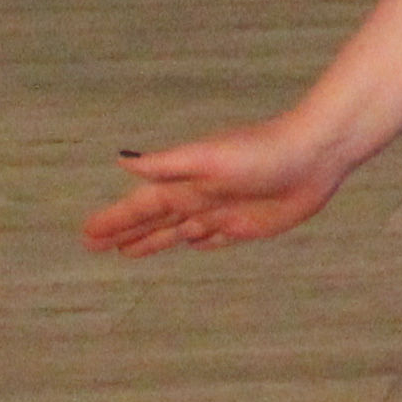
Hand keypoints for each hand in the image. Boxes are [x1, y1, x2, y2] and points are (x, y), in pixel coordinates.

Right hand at [85, 117, 351, 254]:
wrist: (316, 153)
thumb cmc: (262, 151)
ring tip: (128, 251)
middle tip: (93, 246)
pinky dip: (201, 241)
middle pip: (153, 221)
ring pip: (179, 231)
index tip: (85, 234)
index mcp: (185, 184)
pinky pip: (216, 237)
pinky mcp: (251, 223)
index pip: (139, 207)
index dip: (113, 221)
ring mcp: (225, 211)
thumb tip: (120, 160)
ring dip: (153, 240)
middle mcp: (200, 198)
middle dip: (123, 233)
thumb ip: (167, 163)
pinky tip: (192, 243)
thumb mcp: (208, 157)